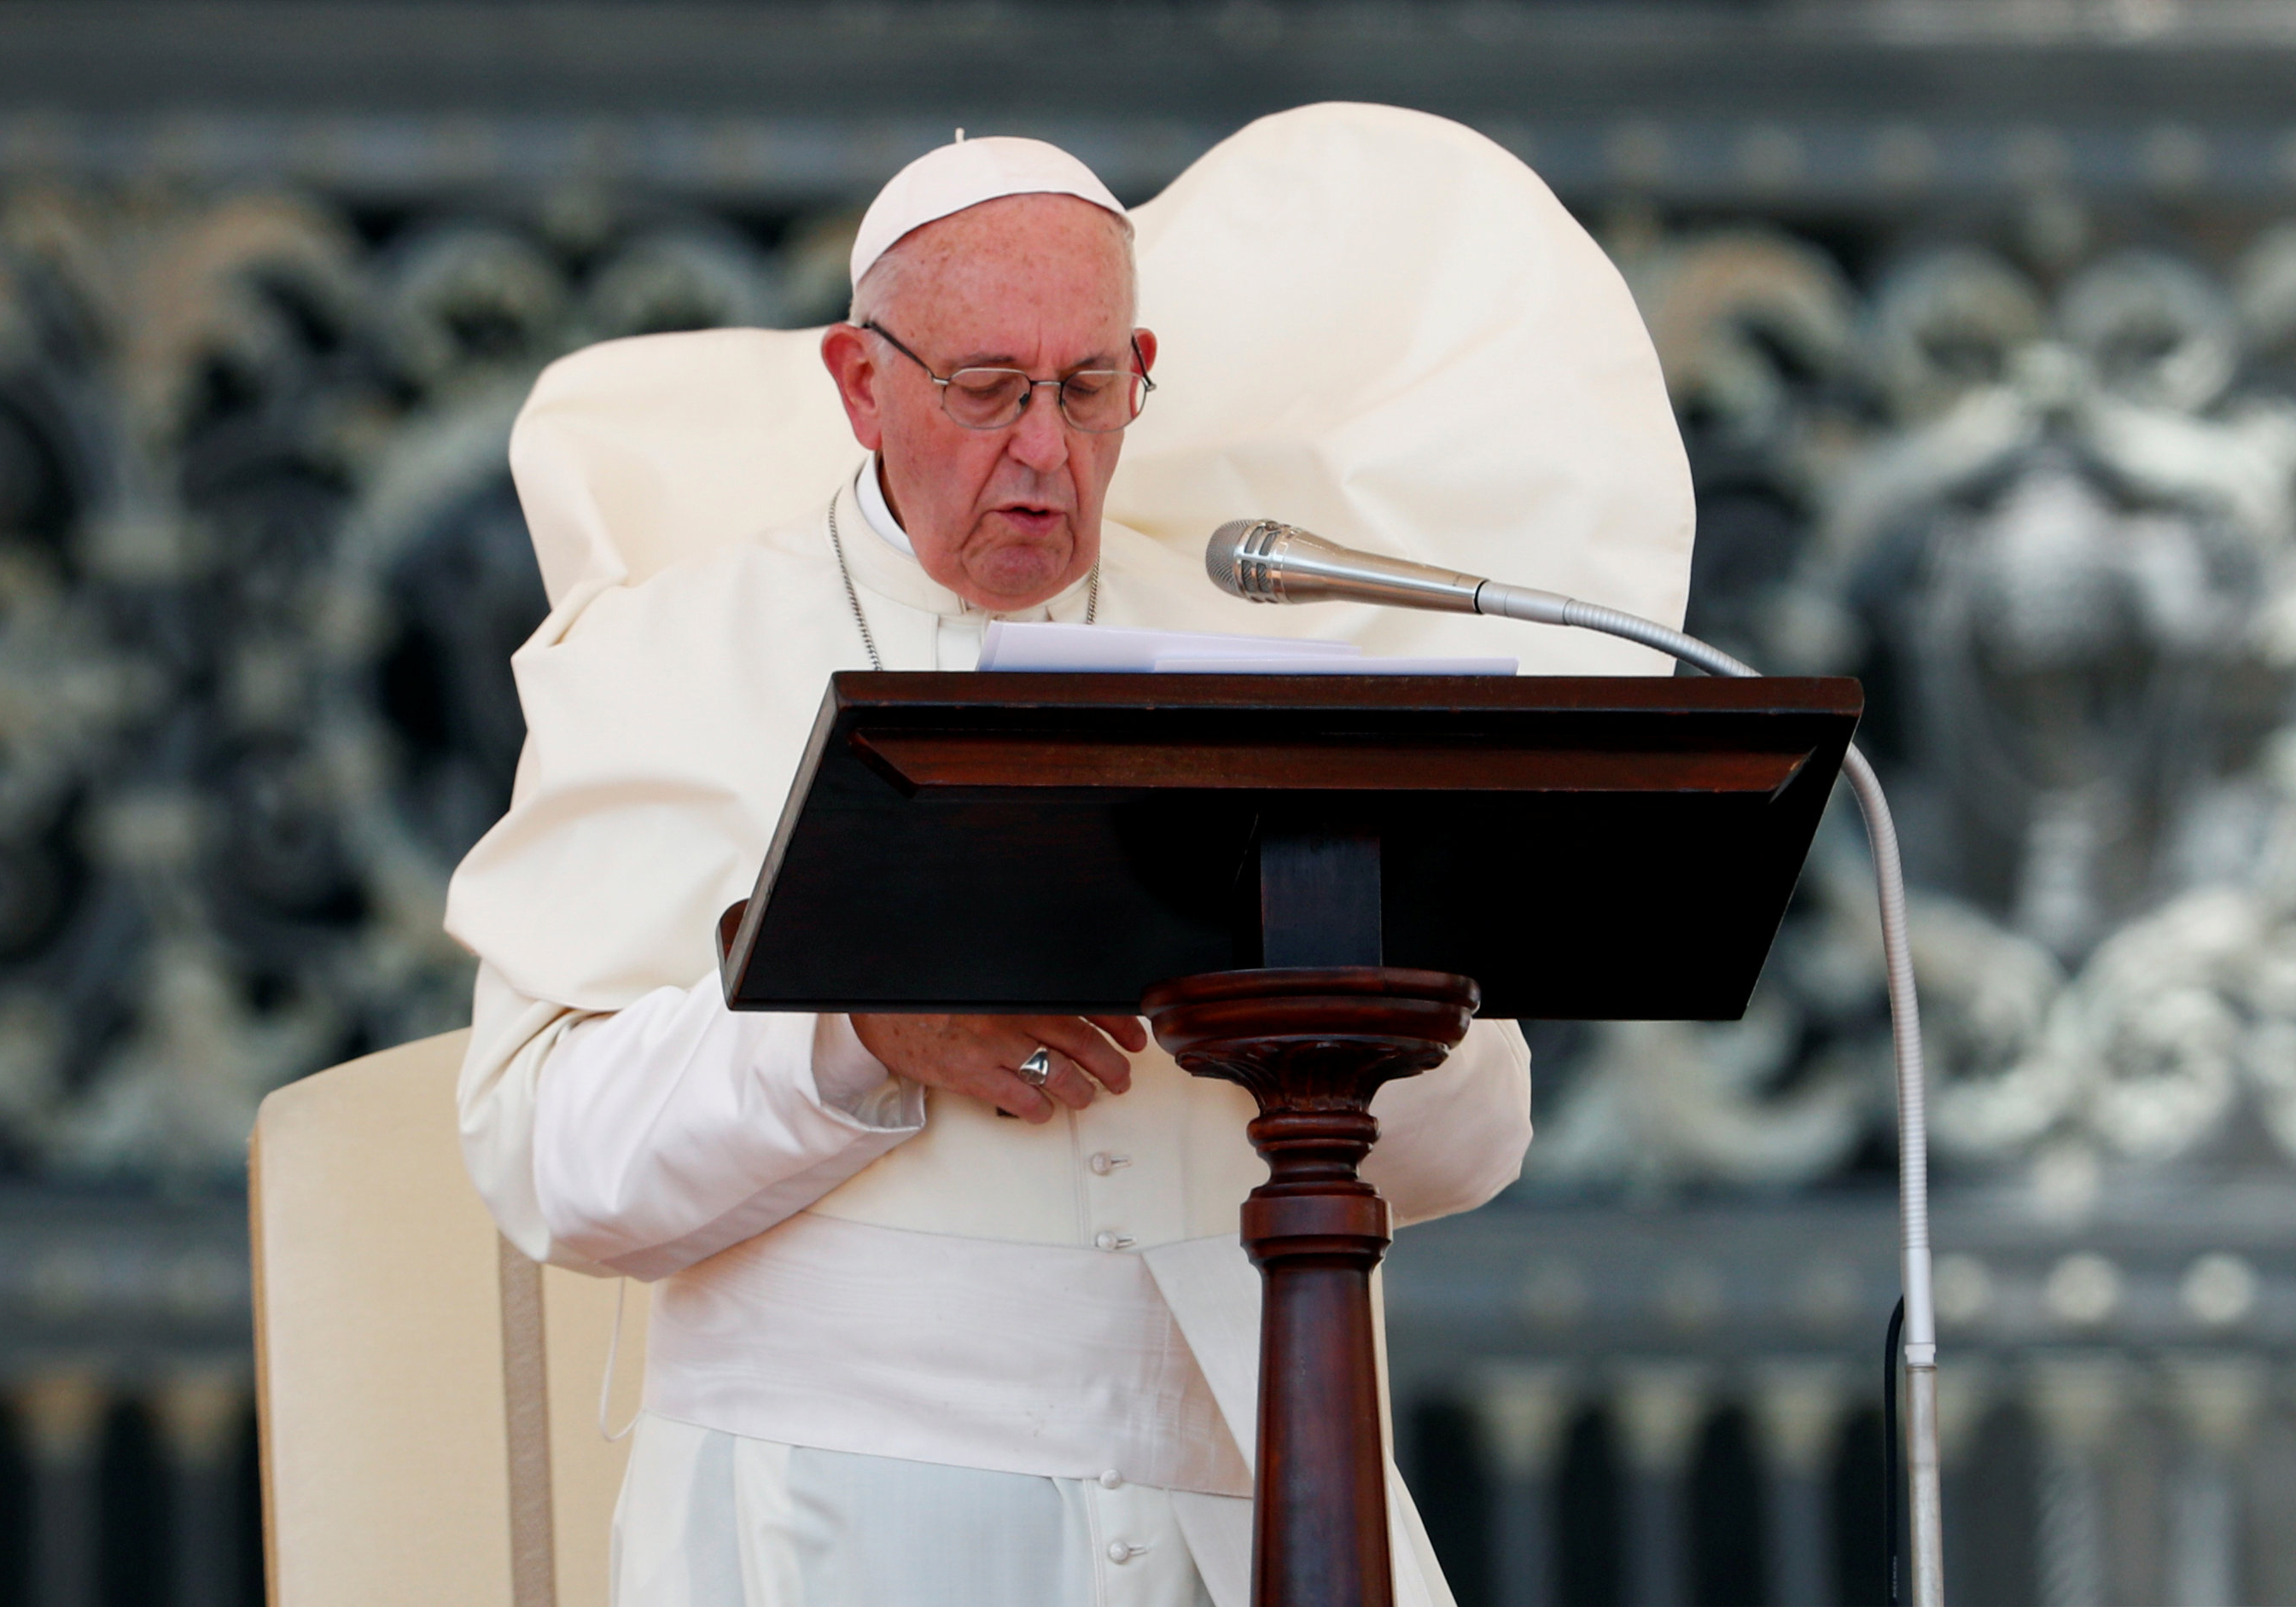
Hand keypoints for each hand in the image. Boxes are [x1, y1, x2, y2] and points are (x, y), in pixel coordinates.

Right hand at [848, 1013, 1148, 1123]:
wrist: (882, 1003)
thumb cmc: (933, 992)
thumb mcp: (986, 977)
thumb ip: (1025, 986)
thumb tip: (1067, 1002)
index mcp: (1023, 988)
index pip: (1088, 1004)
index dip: (1119, 1024)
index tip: (1134, 1038)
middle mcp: (1014, 1015)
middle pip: (1083, 1043)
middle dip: (1111, 1065)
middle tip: (1121, 1077)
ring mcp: (995, 1047)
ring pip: (1060, 1074)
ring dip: (1082, 1090)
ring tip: (1089, 1096)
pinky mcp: (973, 1075)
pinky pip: (1021, 1100)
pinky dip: (1040, 1109)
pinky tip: (1044, 1110)